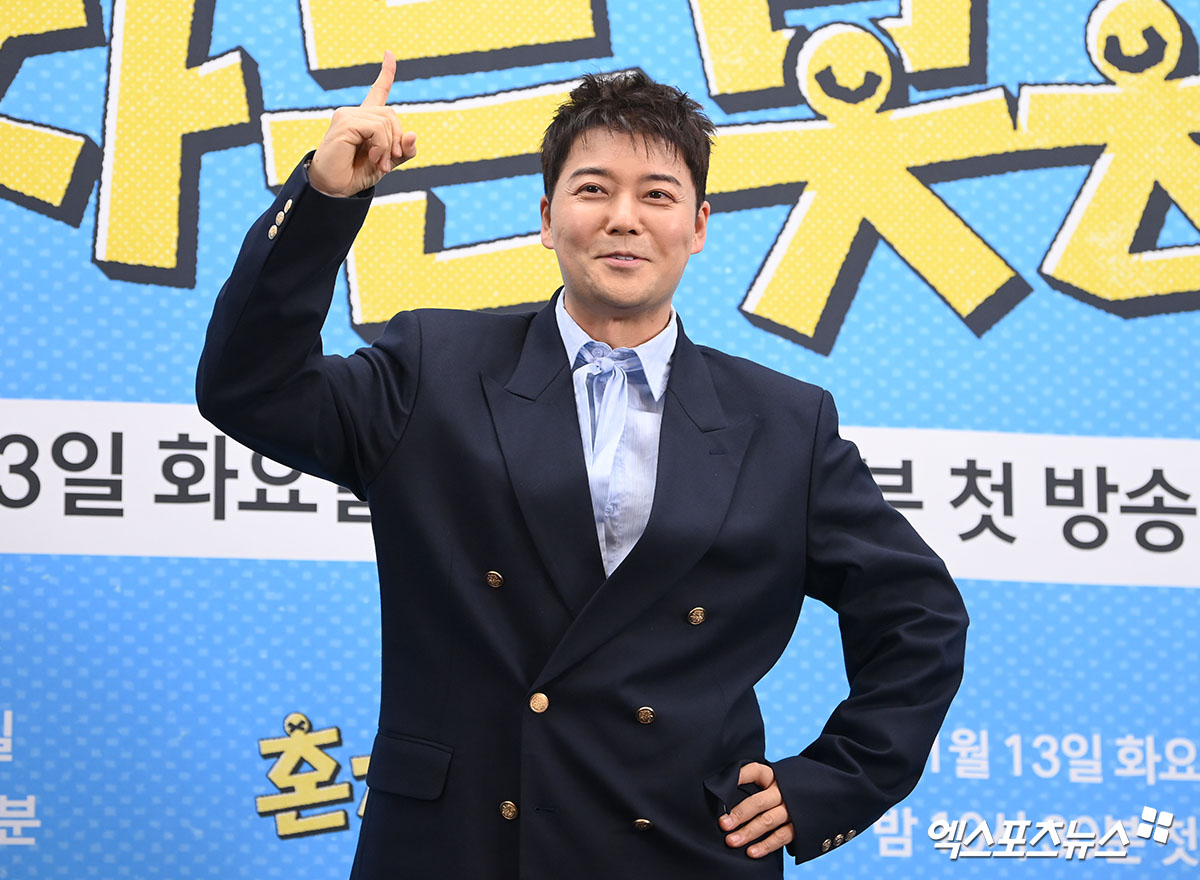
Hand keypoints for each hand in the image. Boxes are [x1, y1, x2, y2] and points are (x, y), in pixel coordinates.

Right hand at [309, 51, 417, 196]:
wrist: (334, 188)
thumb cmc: (356, 174)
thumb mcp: (387, 163)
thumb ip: (402, 151)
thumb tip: (413, 134)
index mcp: (365, 120)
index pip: (378, 91)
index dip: (386, 74)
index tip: (389, 54)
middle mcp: (355, 113)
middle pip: (392, 114)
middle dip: (397, 139)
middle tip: (389, 162)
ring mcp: (347, 116)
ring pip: (386, 121)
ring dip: (389, 146)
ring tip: (380, 163)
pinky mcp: (344, 123)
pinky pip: (377, 128)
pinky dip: (382, 145)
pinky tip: (374, 157)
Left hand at [718, 762, 793, 858]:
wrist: (816, 797)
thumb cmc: (781, 792)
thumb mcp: (771, 782)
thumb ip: (752, 786)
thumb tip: (723, 791)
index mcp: (773, 777)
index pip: (755, 772)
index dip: (741, 775)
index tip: (726, 783)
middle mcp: (782, 791)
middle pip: (759, 802)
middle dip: (740, 814)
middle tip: (723, 824)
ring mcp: (791, 809)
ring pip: (768, 821)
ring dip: (749, 832)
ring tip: (731, 841)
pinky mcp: (798, 827)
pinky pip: (781, 837)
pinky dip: (766, 845)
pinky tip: (751, 852)